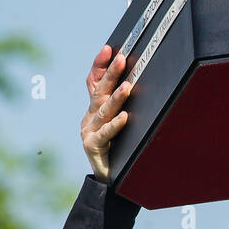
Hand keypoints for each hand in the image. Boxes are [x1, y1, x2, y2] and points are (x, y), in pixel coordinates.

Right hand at [80, 45, 131, 179]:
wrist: (109, 179)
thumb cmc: (119, 150)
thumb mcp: (120, 124)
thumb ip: (124, 107)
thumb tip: (138, 85)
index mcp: (96, 109)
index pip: (95, 82)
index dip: (101, 66)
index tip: (109, 48)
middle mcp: (90, 117)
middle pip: (100, 91)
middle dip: (110, 74)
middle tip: (121, 58)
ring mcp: (89, 131)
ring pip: (103, 111)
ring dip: (116, 98)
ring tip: (127, 86)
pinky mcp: (92, 146)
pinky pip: (105, 134)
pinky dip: (115, 125)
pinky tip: (124, 117)